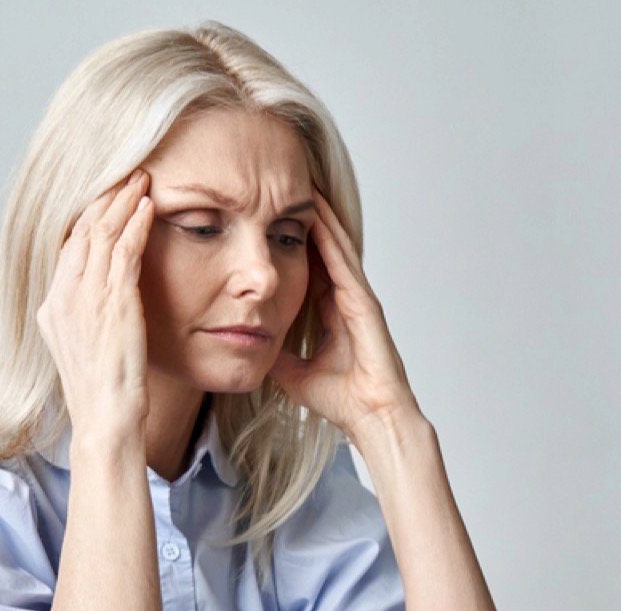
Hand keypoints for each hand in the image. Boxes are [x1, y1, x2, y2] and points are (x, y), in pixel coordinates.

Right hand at [36, 170, 155, 448]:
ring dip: (123, 202)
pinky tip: (150, 207)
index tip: (106, 194)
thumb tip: (100, 302)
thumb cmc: (104, 392)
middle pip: (82, 230)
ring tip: (141, 178)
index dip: (88, 215)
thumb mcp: (86, 348)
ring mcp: (86, 298)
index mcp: (53, 306)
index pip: (69, 246)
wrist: (104, 418)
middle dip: (105, 198)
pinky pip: (124, 252)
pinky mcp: (113, 304)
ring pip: (102, 234)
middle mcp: (63, 297)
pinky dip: (136, 225)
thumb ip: (87, 318)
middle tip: (126, 172)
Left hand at [270, 192, 422, 443]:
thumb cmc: (343, 400)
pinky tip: (317, 213)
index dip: (291, 239)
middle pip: (322, 247)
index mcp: (331, 312)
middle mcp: (345, 298)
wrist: (371, 416)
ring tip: (302, 183)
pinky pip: (344, 261)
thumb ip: (277, 355)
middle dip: (307, 218)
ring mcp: (357, 298)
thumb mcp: (294, 373)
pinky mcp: (364, 302)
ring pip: (335, 246)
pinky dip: (331, 236)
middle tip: (286, 184)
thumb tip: (249, 346)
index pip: (308, 265)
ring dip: (320, 215)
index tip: (271, 214)